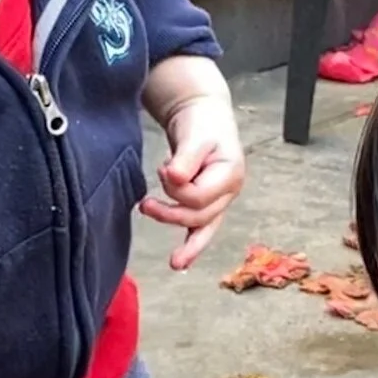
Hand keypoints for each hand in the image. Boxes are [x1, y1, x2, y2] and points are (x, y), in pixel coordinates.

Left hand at [140, 91, 244, 269]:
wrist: (204, 114)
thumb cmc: (202, 123)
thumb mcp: (195, 135)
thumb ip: (186, 158)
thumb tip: (173, 177)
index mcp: (231, 174)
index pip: (200, 197)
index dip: (176, 189)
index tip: (163, 167)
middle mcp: (229, 192)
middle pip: (198, 215)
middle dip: (170, 210)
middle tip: (146, 200)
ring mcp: (220, 201)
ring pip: (200, 227)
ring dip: (172, 221)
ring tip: (146, 208)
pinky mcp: (208, 204)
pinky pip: (200, 230)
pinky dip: (191, 247)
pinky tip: (178, 263)